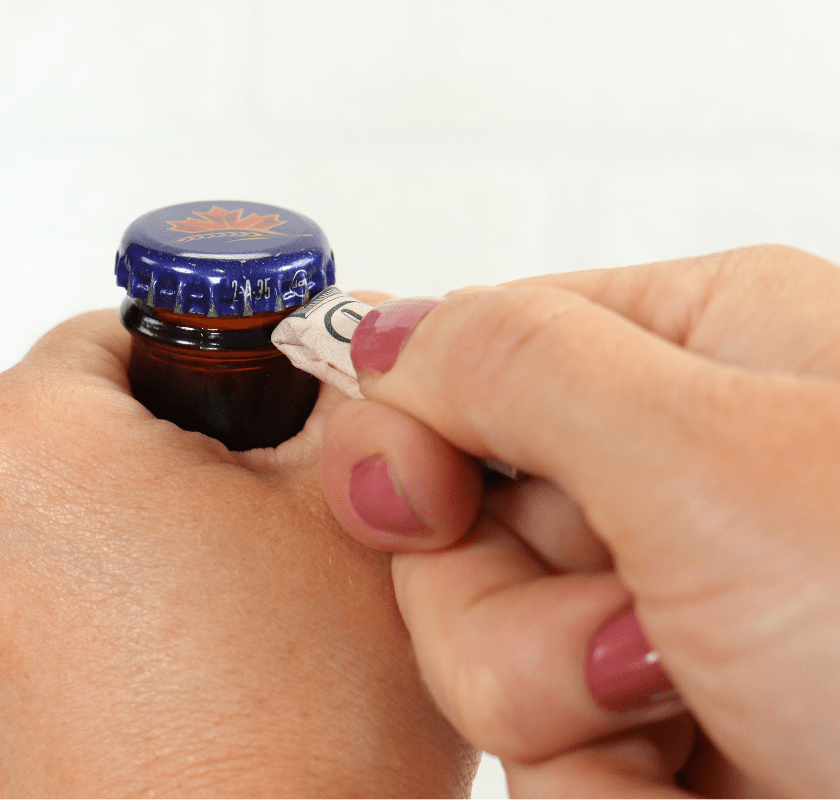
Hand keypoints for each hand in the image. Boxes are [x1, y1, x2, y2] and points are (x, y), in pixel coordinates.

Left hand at [0, 305, 474, 796]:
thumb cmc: (296, 743)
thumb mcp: (357, 518)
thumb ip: (340, 396)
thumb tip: (337, 353)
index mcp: (15, 446)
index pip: (111, 340)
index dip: (206, 371)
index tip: (254, 420)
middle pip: (69, 458)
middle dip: (161, 486)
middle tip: (256, 554)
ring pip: (37, 567)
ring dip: (113, 586)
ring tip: (213, 661)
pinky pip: (5, 668)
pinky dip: (70, 675)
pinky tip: (156, 725)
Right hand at [320, 245, 839, 795]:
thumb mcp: (714, 462)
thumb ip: (517, 366)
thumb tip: (382, 331)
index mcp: (700, 352)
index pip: (468, 355)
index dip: (410, 431)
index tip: (411, 503)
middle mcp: (679, 471)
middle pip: (459, 514)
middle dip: (512, 603)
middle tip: (643, 641)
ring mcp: (665, 604)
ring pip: (481, 641)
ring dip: (561, 705)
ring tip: (692, 719)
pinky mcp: (660, 723)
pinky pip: (535, 745)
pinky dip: (599, 782)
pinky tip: (694, 782)